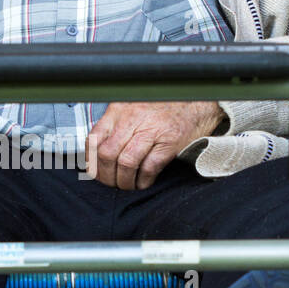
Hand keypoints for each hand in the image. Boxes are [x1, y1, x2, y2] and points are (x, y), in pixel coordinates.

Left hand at [87, 100, 225, 189]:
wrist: (197, 101)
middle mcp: (133, 118)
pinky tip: (144, 182)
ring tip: (128, 185)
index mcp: (120, 109)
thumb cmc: (165, 106)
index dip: (91, 160)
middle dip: (106, 175)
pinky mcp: (169, 142)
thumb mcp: (133, 107)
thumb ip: (116, 124)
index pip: (94, 138)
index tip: (95, 170)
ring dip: (124, 181)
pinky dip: (144, 180)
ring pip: (126, 163)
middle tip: (112, 183)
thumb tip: (99, 150)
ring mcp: (152, 130)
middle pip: (107, 154)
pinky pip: (149, 167)